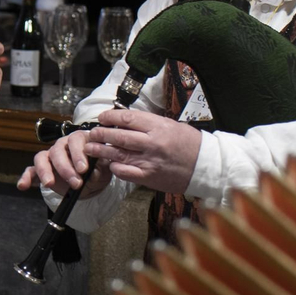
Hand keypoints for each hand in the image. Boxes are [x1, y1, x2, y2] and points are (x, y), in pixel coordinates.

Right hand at [17, 128, 113, 198]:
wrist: (92, 182)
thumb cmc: (98, 170)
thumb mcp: (104, 169)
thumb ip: (99, 169)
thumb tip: (92, 174)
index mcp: (79, 140)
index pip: (75, 140)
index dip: (78, 154)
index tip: (84, 169)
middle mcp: (62, 145)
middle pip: (57, 150)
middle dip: (65, 168)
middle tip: (75, 183)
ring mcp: (50, 157)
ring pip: (41, 158)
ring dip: (44, 171)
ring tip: (49, 184)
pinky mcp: (42, 170)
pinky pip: (30, 171)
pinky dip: (25, 178)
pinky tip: (22, 186)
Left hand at [84, 108, 202, 193]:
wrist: (204, 166)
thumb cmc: (188, 143)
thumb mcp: (170, 125)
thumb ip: (148, 123)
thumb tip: (125, 119)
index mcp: (158, 127)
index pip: (127, 119)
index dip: (110, 117)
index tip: (102, 118)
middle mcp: (152, 143)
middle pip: (119, 136)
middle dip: (102, 134)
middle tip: (92, 133)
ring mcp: (150, 161)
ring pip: (118, 154)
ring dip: (102, 151)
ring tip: (91, 148)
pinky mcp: (149, 177)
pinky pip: (125, 172)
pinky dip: (115, 167)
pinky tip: (110, 164)